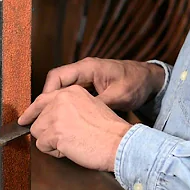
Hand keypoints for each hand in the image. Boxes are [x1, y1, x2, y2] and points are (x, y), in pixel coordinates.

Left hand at [18, 85, 131, 171]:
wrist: (120, 142)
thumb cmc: (109, 131)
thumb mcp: (90, 107)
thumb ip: (69, 107)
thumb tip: (50, 118)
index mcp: (71, 91)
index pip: (42, 100)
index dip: (31, 112)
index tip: (24, 119)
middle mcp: (61, 99)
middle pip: (38, 120)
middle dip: (49, 133)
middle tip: (68, 138)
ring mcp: (57, 115)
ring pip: (38, 133)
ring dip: (51, 143)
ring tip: (72, 143)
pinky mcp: (55, 132)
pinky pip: (43, 146)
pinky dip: (55, 152)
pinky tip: (72, 148)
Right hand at [42, 58, 164, 111]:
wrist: (149, 81)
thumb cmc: (136, 83)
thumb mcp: (119, 96)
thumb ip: (100, 103)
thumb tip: (82, 116)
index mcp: (88, 68)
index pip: (57, 76)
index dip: (47, 93)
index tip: (42, 110)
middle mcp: (83, 71)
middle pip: (56, 84)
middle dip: (46, 101)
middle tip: (39, 119)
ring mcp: (86, 79)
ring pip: (62, 91)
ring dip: (54, 105)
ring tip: (47, 122)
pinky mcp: (90, 88)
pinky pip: (71, 96)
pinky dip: (65, 106)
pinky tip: (63, 120)